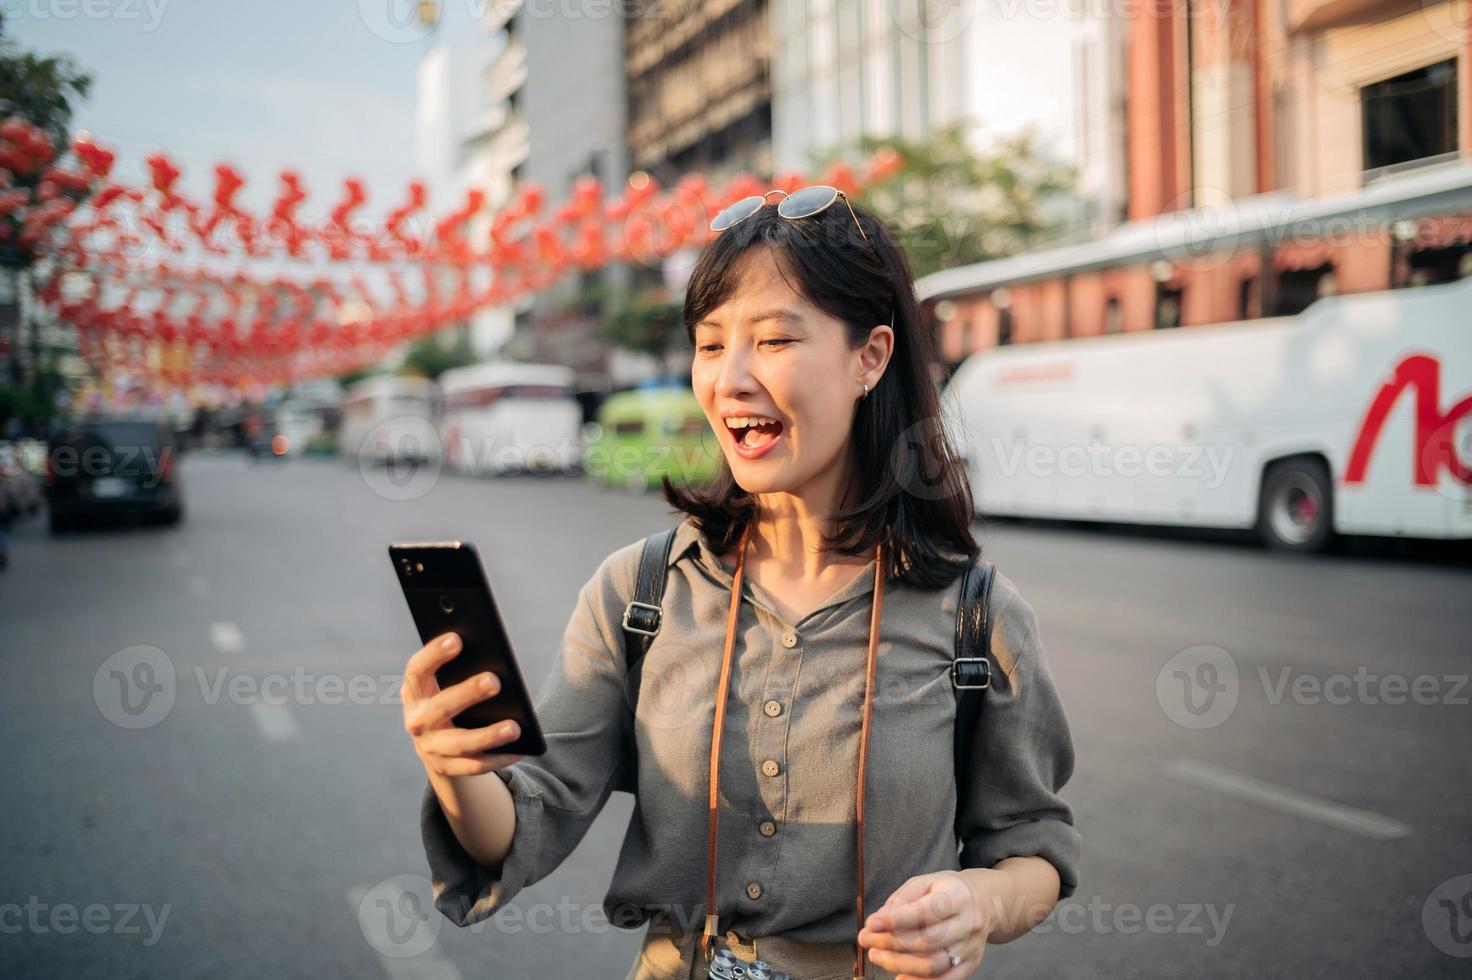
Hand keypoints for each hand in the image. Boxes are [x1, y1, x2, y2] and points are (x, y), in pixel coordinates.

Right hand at [401, 631, 523, 777]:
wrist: (436, 749)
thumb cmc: (448, 703)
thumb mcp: (445, 686)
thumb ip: (460, 669)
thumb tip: (492, 651)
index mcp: (415, 693)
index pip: (417, 670)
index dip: (434, 654)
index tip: (457, 639)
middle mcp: (417, 721)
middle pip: (441, 707)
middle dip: (467, 693)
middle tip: (495, 681)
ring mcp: (431, 748)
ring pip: (460, 743)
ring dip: (488, 736)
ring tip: (515, 727)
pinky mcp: (447, 769)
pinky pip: (475, 766)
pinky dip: (499, 758)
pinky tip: (520, 748)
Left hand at [858, 871, 991, 978]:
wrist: (985, 902)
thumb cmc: (947, 891)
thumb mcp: (925, 882)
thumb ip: (901, 901)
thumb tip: (877, 923)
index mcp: (957, 895)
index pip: (923, 911)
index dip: (894, 920)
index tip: (870, 923)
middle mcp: (969, 922)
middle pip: (927, 941)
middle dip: (890, 943)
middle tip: (866, 941)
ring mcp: (972, 946)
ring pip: (933, 964)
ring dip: (899, 964)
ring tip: (877, 955)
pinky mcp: (972, 964)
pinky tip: (899, 976)